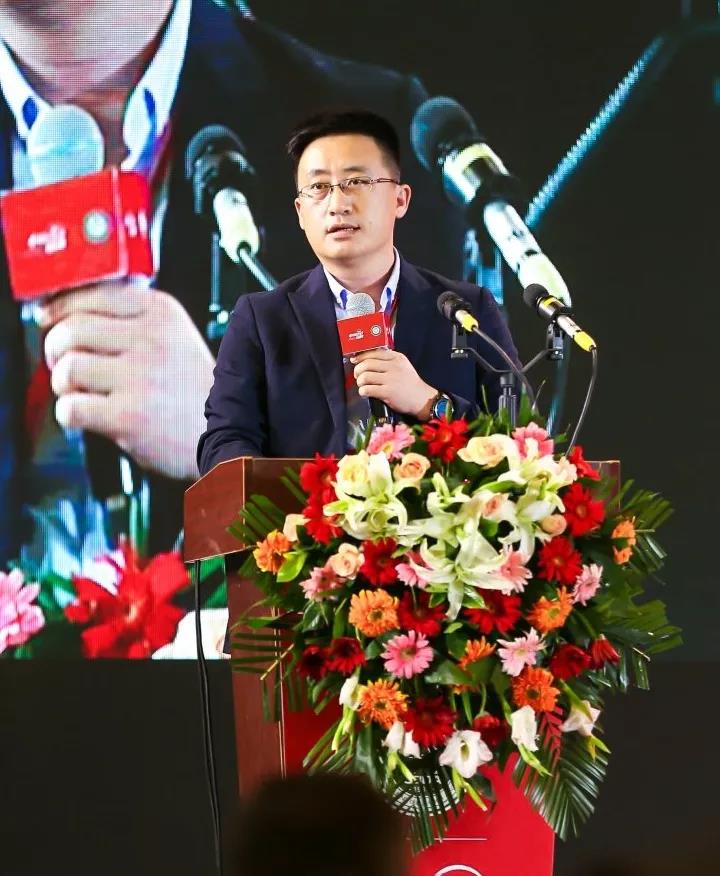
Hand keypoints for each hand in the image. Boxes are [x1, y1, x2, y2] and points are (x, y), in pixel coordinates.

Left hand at [37, 282, 213, 479]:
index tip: (51, 320)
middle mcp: (151, 339)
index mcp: (161, 312)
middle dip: (56, 349)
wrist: (229, 434)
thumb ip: (129, 319)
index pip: (90, 293)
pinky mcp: (129, 416)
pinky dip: (70, 414)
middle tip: (65, 362)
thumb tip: (63, 312)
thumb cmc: (197, 390)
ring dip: (64, 384)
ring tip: (81, 392)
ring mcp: (141, 378)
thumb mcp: (175, 336)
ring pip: (67, 367)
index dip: (60, 308)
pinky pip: (71, 407)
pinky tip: (88, 415)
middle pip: (70, 329)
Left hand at [350, 349, 436, 419]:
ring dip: (359, 382)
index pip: (374, 352)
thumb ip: (388, 361)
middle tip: (358, 376)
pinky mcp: (388, 392)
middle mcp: (394, 366)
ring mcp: (391, 379)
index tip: (355, 361)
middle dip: (358, 371)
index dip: (361, 357)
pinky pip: (367, 389)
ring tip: (363, 385)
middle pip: (366, 364)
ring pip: (365, 376)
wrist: (422, 399)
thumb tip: (366, 359)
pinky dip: (363, 391)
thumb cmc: (410, 383)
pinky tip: (365, 393)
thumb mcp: (403, 366)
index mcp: (397, 358)